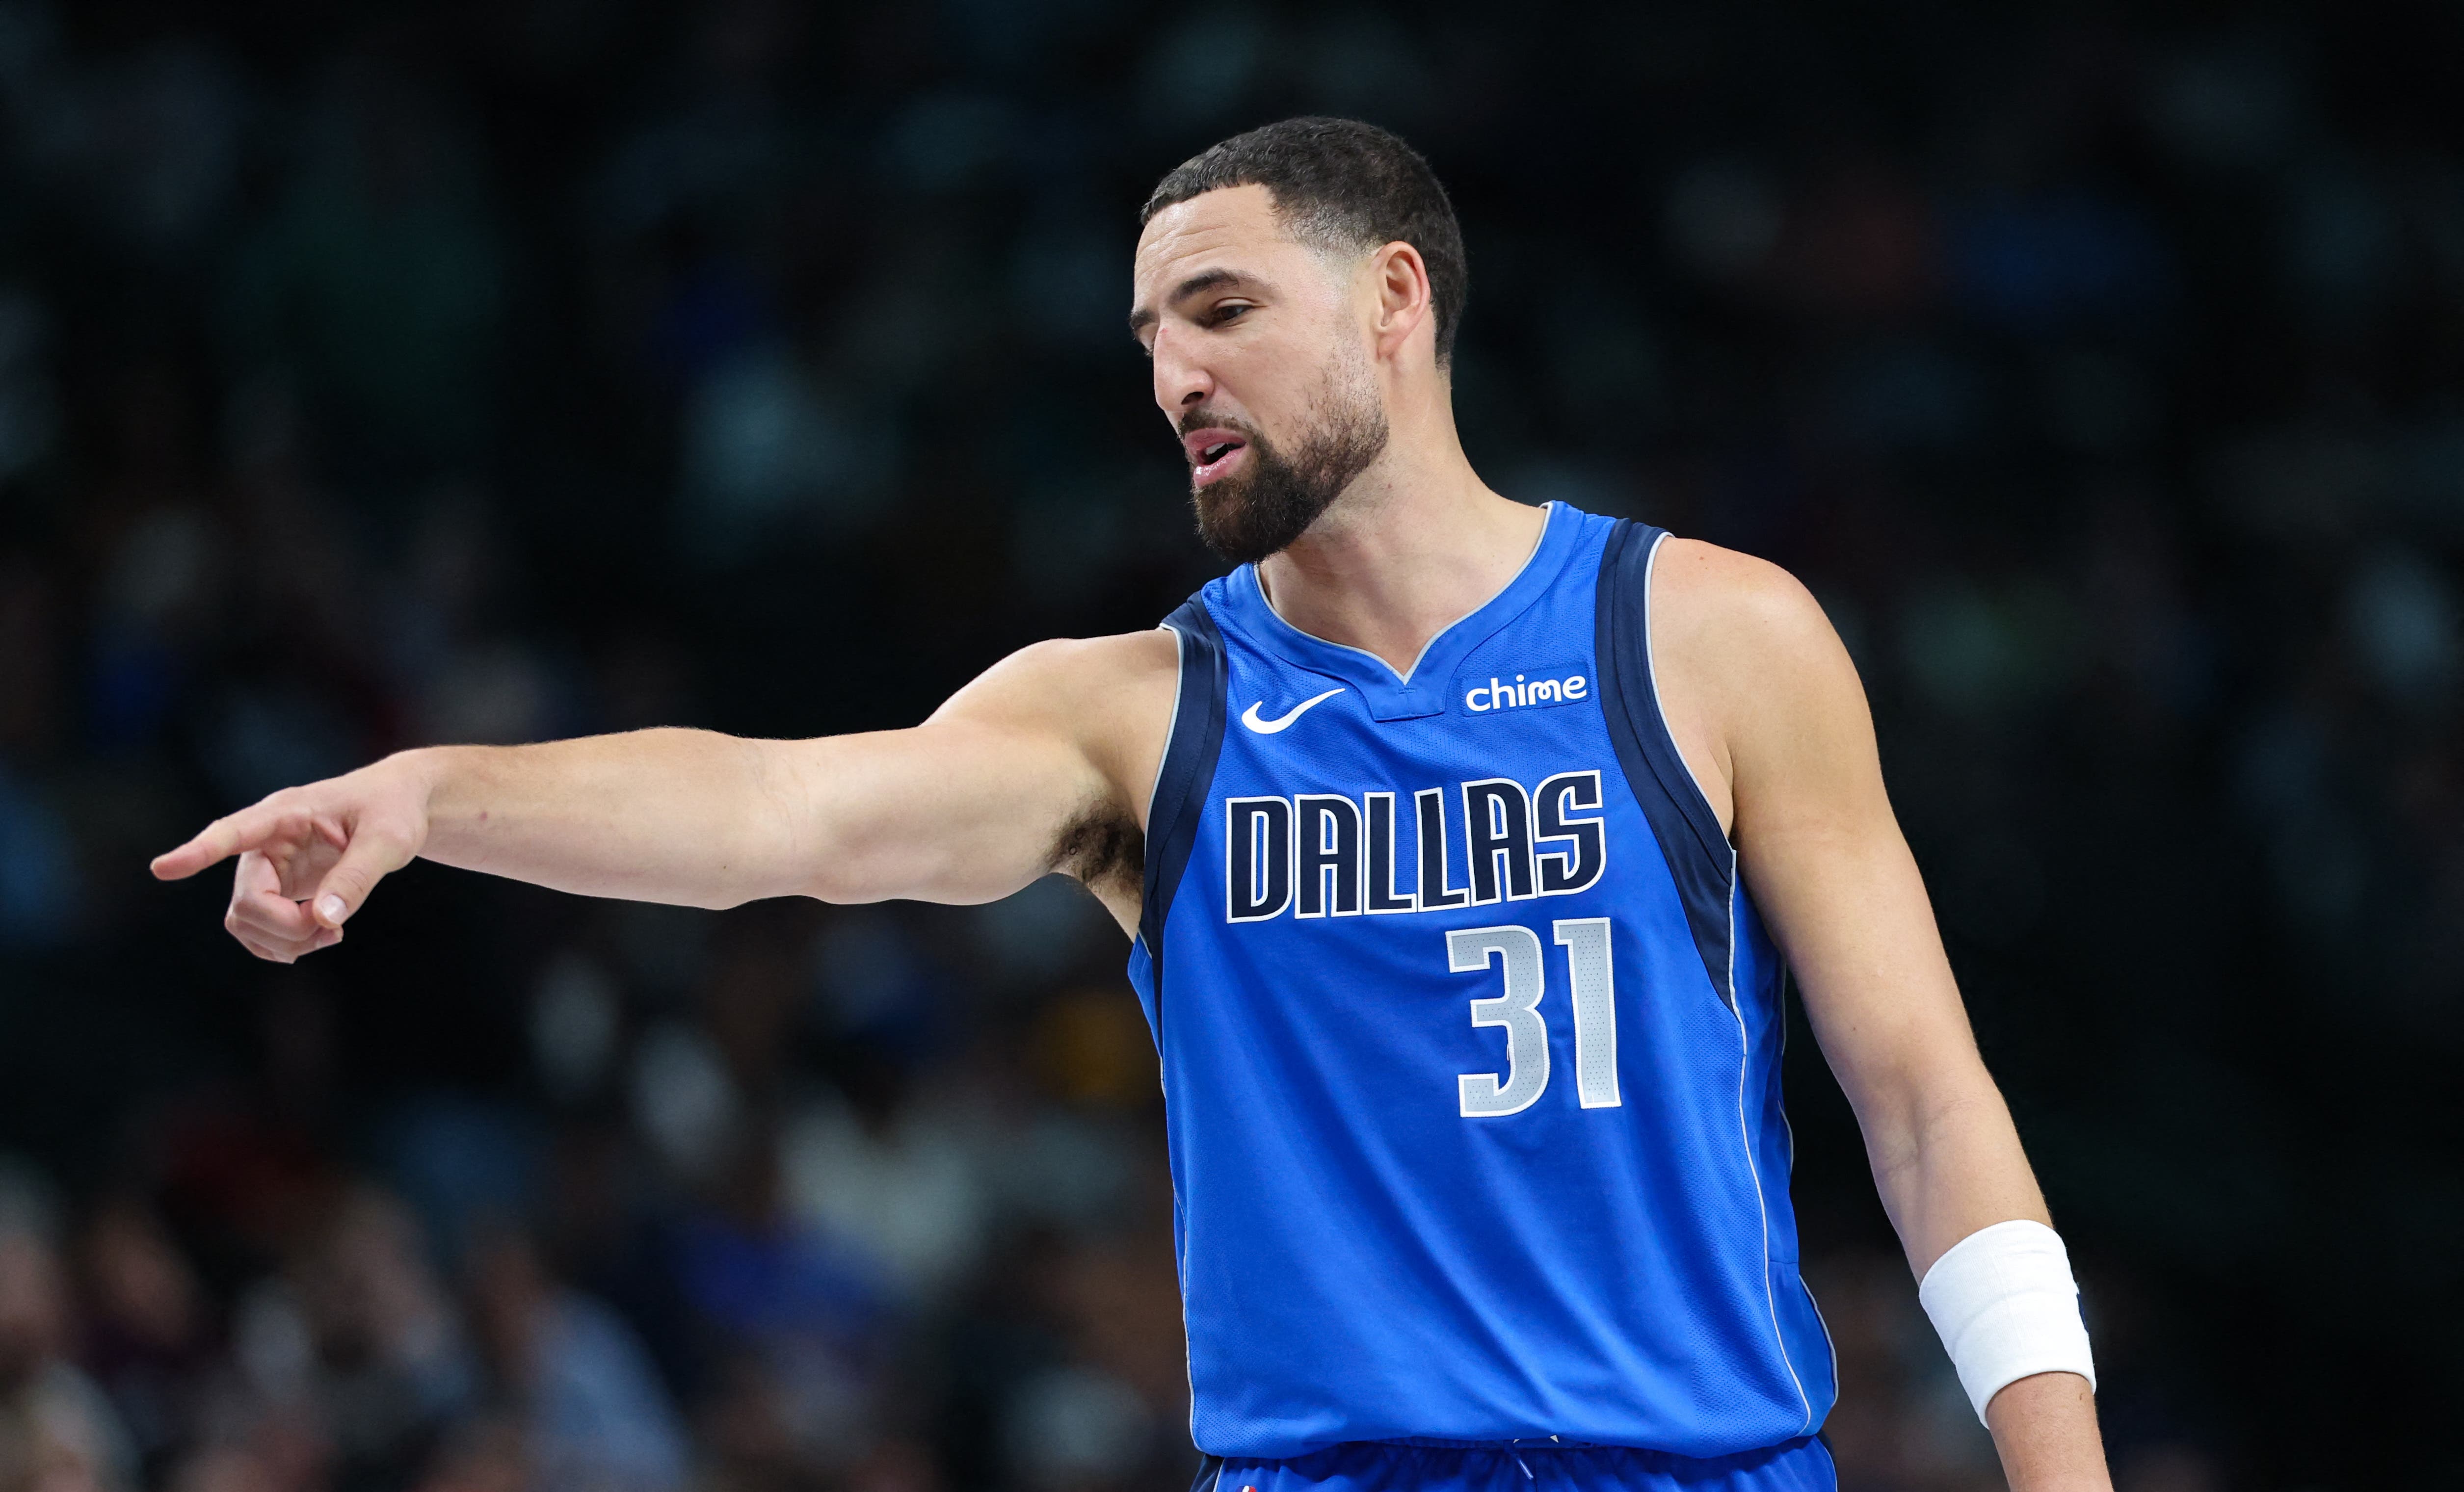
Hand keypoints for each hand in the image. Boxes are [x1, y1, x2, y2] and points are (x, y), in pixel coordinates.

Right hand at [150, 755, 433, 962]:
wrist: (399, 808)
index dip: (199, 852)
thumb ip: (357, 876)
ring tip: (333, 933)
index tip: (163, 869)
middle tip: (336, 931)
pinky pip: (255, 930)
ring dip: (285, 942)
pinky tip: (321, 935)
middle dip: (287, 928)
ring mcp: (265, 869)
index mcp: (285, 814)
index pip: (233, 832)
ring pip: (244, 921)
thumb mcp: (388, 840)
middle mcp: (264, 842)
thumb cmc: (394, 811)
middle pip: (247, 901)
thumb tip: (326, 920)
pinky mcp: (273, 890)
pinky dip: (284, 946)